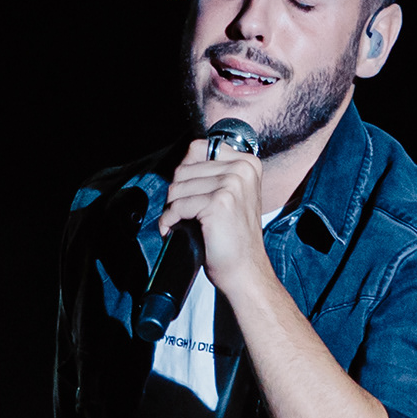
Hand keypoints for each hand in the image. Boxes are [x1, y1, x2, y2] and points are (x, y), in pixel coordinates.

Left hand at [157, 137, 272, 293]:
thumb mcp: (233, 194)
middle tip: (181, 212)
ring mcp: (231, 185)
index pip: (198, 148)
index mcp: (247, 163)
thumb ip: (215, 173)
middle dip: (176, 193)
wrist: (245, 269)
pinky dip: (169, 220)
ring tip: (179, 222)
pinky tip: (174, 230)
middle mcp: (241, 169)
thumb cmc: (234, 236)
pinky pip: (178, 206)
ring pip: (178, 187)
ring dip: (172, 208)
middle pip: (184, 169)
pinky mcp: (218, 203)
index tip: (187, 191)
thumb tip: (183, 161)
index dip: (185, 170)